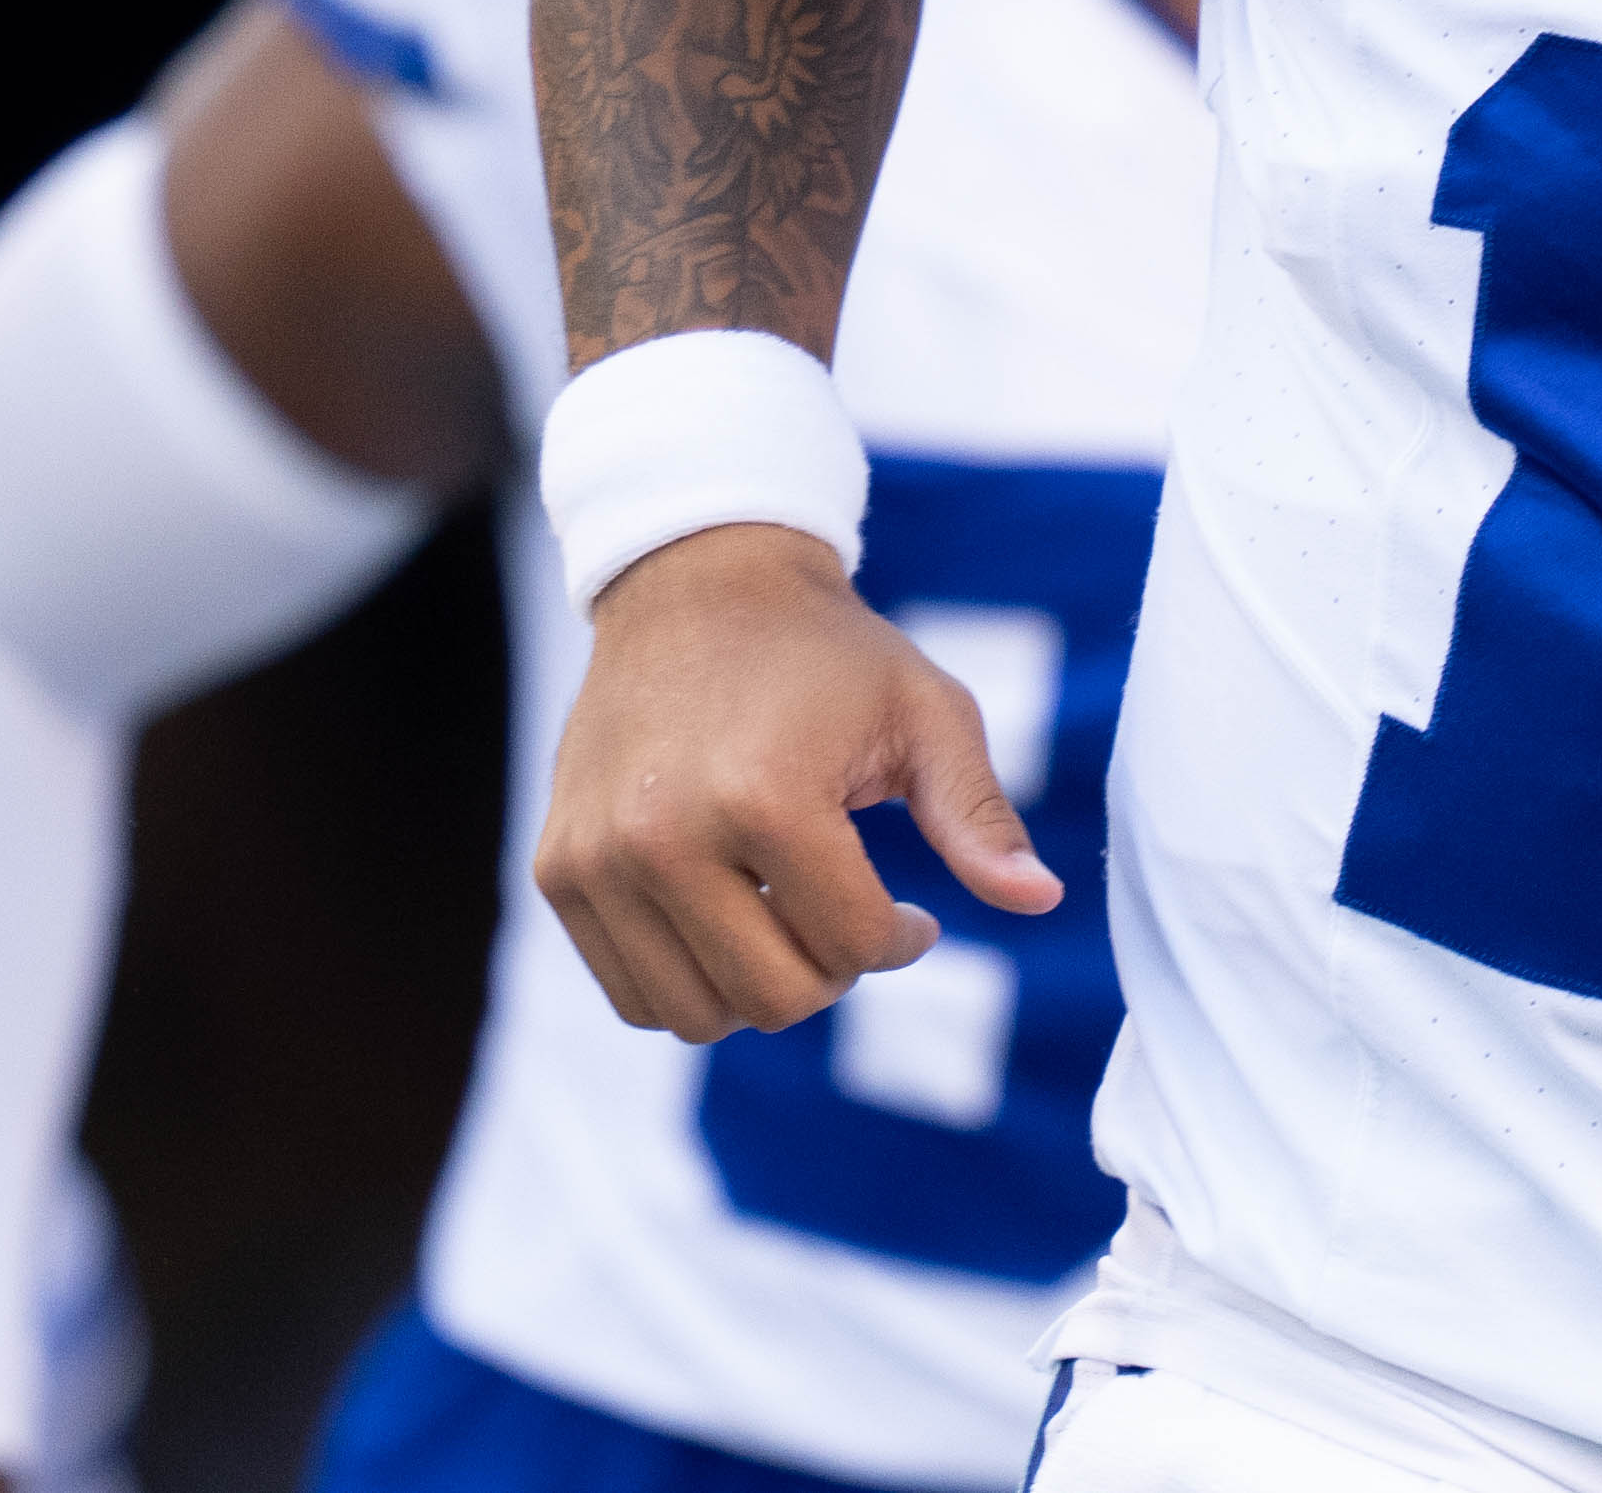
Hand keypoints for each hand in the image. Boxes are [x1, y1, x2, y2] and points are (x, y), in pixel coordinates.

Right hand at [535, 523, 1057, 1042]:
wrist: (696, 586)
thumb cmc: (828, 654)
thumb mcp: (926, 713)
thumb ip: (977, 815)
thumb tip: (1042, 898)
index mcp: (765, 796)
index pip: (851, 946)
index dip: (901, 941)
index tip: (914, 912)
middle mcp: (664, 836)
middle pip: (773, 997)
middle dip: (834, 973)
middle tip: (853, 921)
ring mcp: (598, 858)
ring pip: (696, 1014)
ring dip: (760, 988)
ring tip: (792, 920)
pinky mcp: (559, 870)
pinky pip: (633, 993)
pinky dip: (693, 983)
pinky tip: (734, 919)